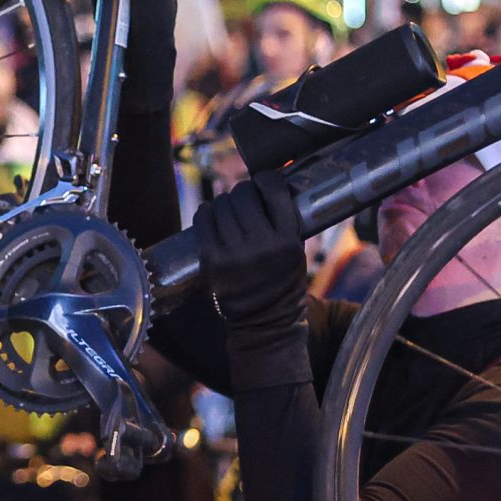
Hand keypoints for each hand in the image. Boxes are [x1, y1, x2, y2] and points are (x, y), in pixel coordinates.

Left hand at [194, 170, 309, 334]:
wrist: (264, 321)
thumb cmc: (282, 280)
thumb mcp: (297, 249)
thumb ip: (284, 219)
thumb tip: (266, 181)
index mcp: (287, 241)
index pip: (273, 189)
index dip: (266, 179)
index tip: (263, 182)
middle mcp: (261, 246)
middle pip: (244, 194)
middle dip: (243, 191)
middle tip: (245, 199)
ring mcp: (233, 254)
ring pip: (222, 204)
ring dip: (225, 201)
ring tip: (230, 210)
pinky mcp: (211, 260)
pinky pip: (203, 219)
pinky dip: (207, 212)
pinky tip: (212, 215)